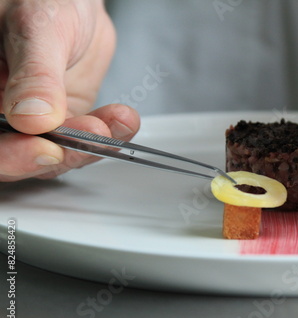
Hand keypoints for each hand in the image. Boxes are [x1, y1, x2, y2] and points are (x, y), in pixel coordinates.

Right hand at [0, 0, 139, 181]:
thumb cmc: (43, 0)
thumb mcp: (36, 29)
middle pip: (22, 158)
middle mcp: (4, 114)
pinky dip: (110, 134)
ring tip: (117, 120)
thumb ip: (35, 75)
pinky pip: (87, 140)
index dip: (13, 156)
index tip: (48, 148)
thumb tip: (32, 118)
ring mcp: (37, 121)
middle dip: (63, 152)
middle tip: (94, 134)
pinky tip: (123, 120)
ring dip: (93, 145)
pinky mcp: (67, 120)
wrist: (73, 0)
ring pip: (59, 154)